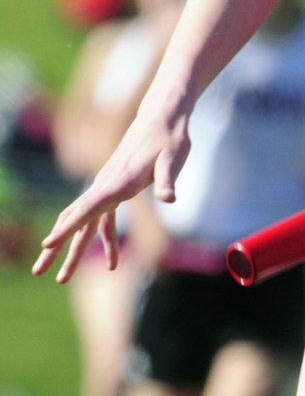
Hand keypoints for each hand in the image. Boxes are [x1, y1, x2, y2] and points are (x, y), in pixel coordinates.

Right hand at [32, 106, 190, 282]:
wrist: (162, 118)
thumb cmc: (169, 138)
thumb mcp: (173, 158)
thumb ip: (167, 180)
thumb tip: (170, 198)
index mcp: (118, 181)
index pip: (88, 207)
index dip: (68, 227)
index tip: (47, 243)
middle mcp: (106, 184)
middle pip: (76, 218)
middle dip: (58, 245)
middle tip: (41, 271)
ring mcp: (108, 185)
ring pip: (83, 220)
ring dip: (73, 248)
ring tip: (62, 277)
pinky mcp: (115, 186)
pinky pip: (102, 217)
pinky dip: (103, 238)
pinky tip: (113, 260)